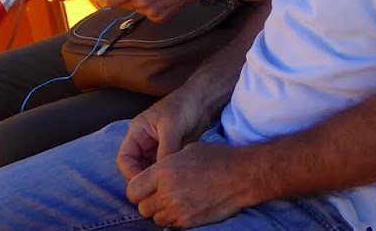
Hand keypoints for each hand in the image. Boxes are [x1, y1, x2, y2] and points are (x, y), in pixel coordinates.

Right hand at [116, 90, 214, 181]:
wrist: (203, 101)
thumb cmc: (183, 105)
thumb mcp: (171, 126)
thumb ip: (166, 148)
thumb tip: (162, 174)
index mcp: (136, 134)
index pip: (124, 159)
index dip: (131, 173)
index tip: (144, 184)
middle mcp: (144, 144)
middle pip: (135, 169)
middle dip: (144, 181)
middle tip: (157, 191)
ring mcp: (157, 151)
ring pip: (150, 172)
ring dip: (156, 181)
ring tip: (167, 189)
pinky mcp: (170, 155)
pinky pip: (164, 171)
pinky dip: (167, 178)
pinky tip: (176, 183)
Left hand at [127, 141, 257, 228]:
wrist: (242, 175)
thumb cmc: (217, 158)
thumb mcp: (187, 151)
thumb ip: (166, 165)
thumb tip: (156, 174)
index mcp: (163, 171)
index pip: (132, 190)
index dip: (137, 190)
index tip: (144, 189)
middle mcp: (167, 192)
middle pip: (142, 208)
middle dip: (149, 202)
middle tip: (162, 196)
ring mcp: (178, 210)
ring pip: (156, 219)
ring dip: (162, 212)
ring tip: (176, 201)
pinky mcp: (189, 222)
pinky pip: (172, 226)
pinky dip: (176, 219)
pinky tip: (187, 207)